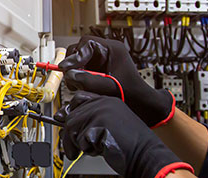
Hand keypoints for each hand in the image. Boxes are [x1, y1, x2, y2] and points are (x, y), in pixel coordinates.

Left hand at [54, 91, 192, 177]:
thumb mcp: (108, 127)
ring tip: (95, 148)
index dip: (70, 113)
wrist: (146, 155)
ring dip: (79, 143)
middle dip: (71, 135)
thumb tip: (63, 119)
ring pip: (72, 126)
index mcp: (109, 100)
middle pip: (71, 114)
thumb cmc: (131, 145)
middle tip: (77, 147)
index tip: (66, 124)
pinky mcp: (100, 123)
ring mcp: (102, 111)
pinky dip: (87, 149)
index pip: (78, 99)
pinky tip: (102, 150)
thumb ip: (90, 120)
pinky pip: (80, 138)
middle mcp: (105, 102)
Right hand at [58, 36, 174, 127]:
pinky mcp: (97, 70)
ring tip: (78, 86)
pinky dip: (79, 78)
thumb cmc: (132, 93)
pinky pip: (82, 70)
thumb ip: (89, 80)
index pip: (86, 44)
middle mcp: (106, 52)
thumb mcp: (109, 86)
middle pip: (80, 50)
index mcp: (113, 49)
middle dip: (73, 65)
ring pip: (79, 61)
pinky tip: (83, 87)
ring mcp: (101, 60)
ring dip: (75, 73)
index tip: (67, 68)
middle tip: (72, 79)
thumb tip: (70, 75)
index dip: (75, 55)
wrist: (140, 103)